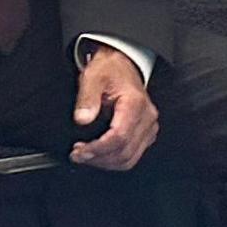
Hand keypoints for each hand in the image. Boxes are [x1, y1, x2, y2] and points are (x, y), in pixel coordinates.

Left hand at [68, 46, 160, 170]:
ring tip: (85, 156)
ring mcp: (149, 127)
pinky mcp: (146, 133)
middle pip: (125, 152)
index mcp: (135, 103)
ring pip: (130, 158)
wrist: (121, 64)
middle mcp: (147, 117)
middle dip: (99, 158)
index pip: (119, 137)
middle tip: (77, 155)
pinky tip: (98, 154)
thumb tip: (82, 119)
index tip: (79, 152)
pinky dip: (114, 160)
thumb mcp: (92, 77)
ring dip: (105, 162)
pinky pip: (132, 155)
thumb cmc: (109, 69)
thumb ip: (87, 98)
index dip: (98, 149)